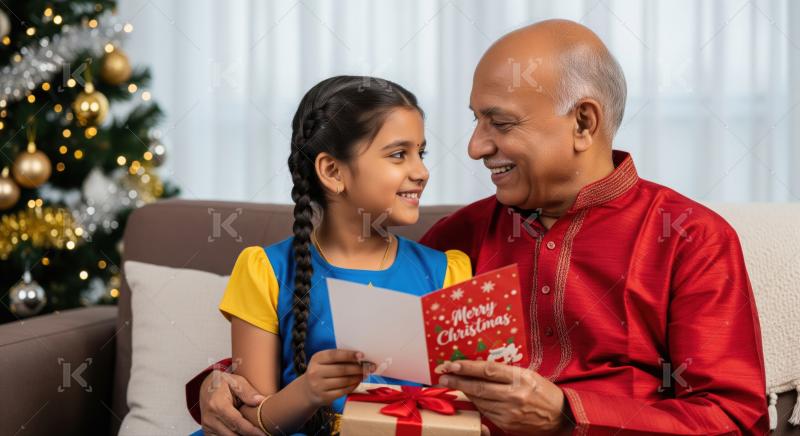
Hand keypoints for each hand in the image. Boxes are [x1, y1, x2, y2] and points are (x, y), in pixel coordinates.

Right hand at [199, 369, 264, 435]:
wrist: (206, 387)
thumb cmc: (222, 382)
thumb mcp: (236, 381)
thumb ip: (248, 391)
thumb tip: (261, 400)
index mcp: (217, 404)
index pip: (237, 422)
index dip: (251, 431)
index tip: (263, 434)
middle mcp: (210, 418)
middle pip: (233, 434)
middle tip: (262, 434)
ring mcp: (207, 426)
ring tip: (254, 433)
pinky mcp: (207, 431)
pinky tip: (243, 433)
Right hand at [300, 349, 374, 407]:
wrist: (308, 390)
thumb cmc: (322, 371)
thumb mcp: (324, 361)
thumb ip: (339, 358)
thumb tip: (360, 358)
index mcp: (316, 358)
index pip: (334, 355)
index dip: (349, 355)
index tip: (362, 355)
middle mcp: (315, 372)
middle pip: (341, 369)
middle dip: (358, 368)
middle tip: (369, 367)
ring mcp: (318, 386)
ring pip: (344, 381)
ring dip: (357, 377)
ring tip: (365, 374)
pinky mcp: (324, 397)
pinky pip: (343, 391)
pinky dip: (353, 386)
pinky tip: (357, 382)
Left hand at [435, 360, 572, 434]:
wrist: (560, 416)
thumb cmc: (542, 390)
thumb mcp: (527, 374)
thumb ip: (504, 371)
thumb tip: (477, 367)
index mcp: (520, 378)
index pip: (488, 370)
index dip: (467, 367)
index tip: (452, 364)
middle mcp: (514, 395)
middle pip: (479, 387)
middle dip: (457, 381)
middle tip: (442, 375)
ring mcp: (509, 412)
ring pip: (479, 400)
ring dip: (463, 391)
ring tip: (452, 383)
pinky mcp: (506, 424)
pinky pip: (485, 411)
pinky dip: (475, 402)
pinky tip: (469, 396)